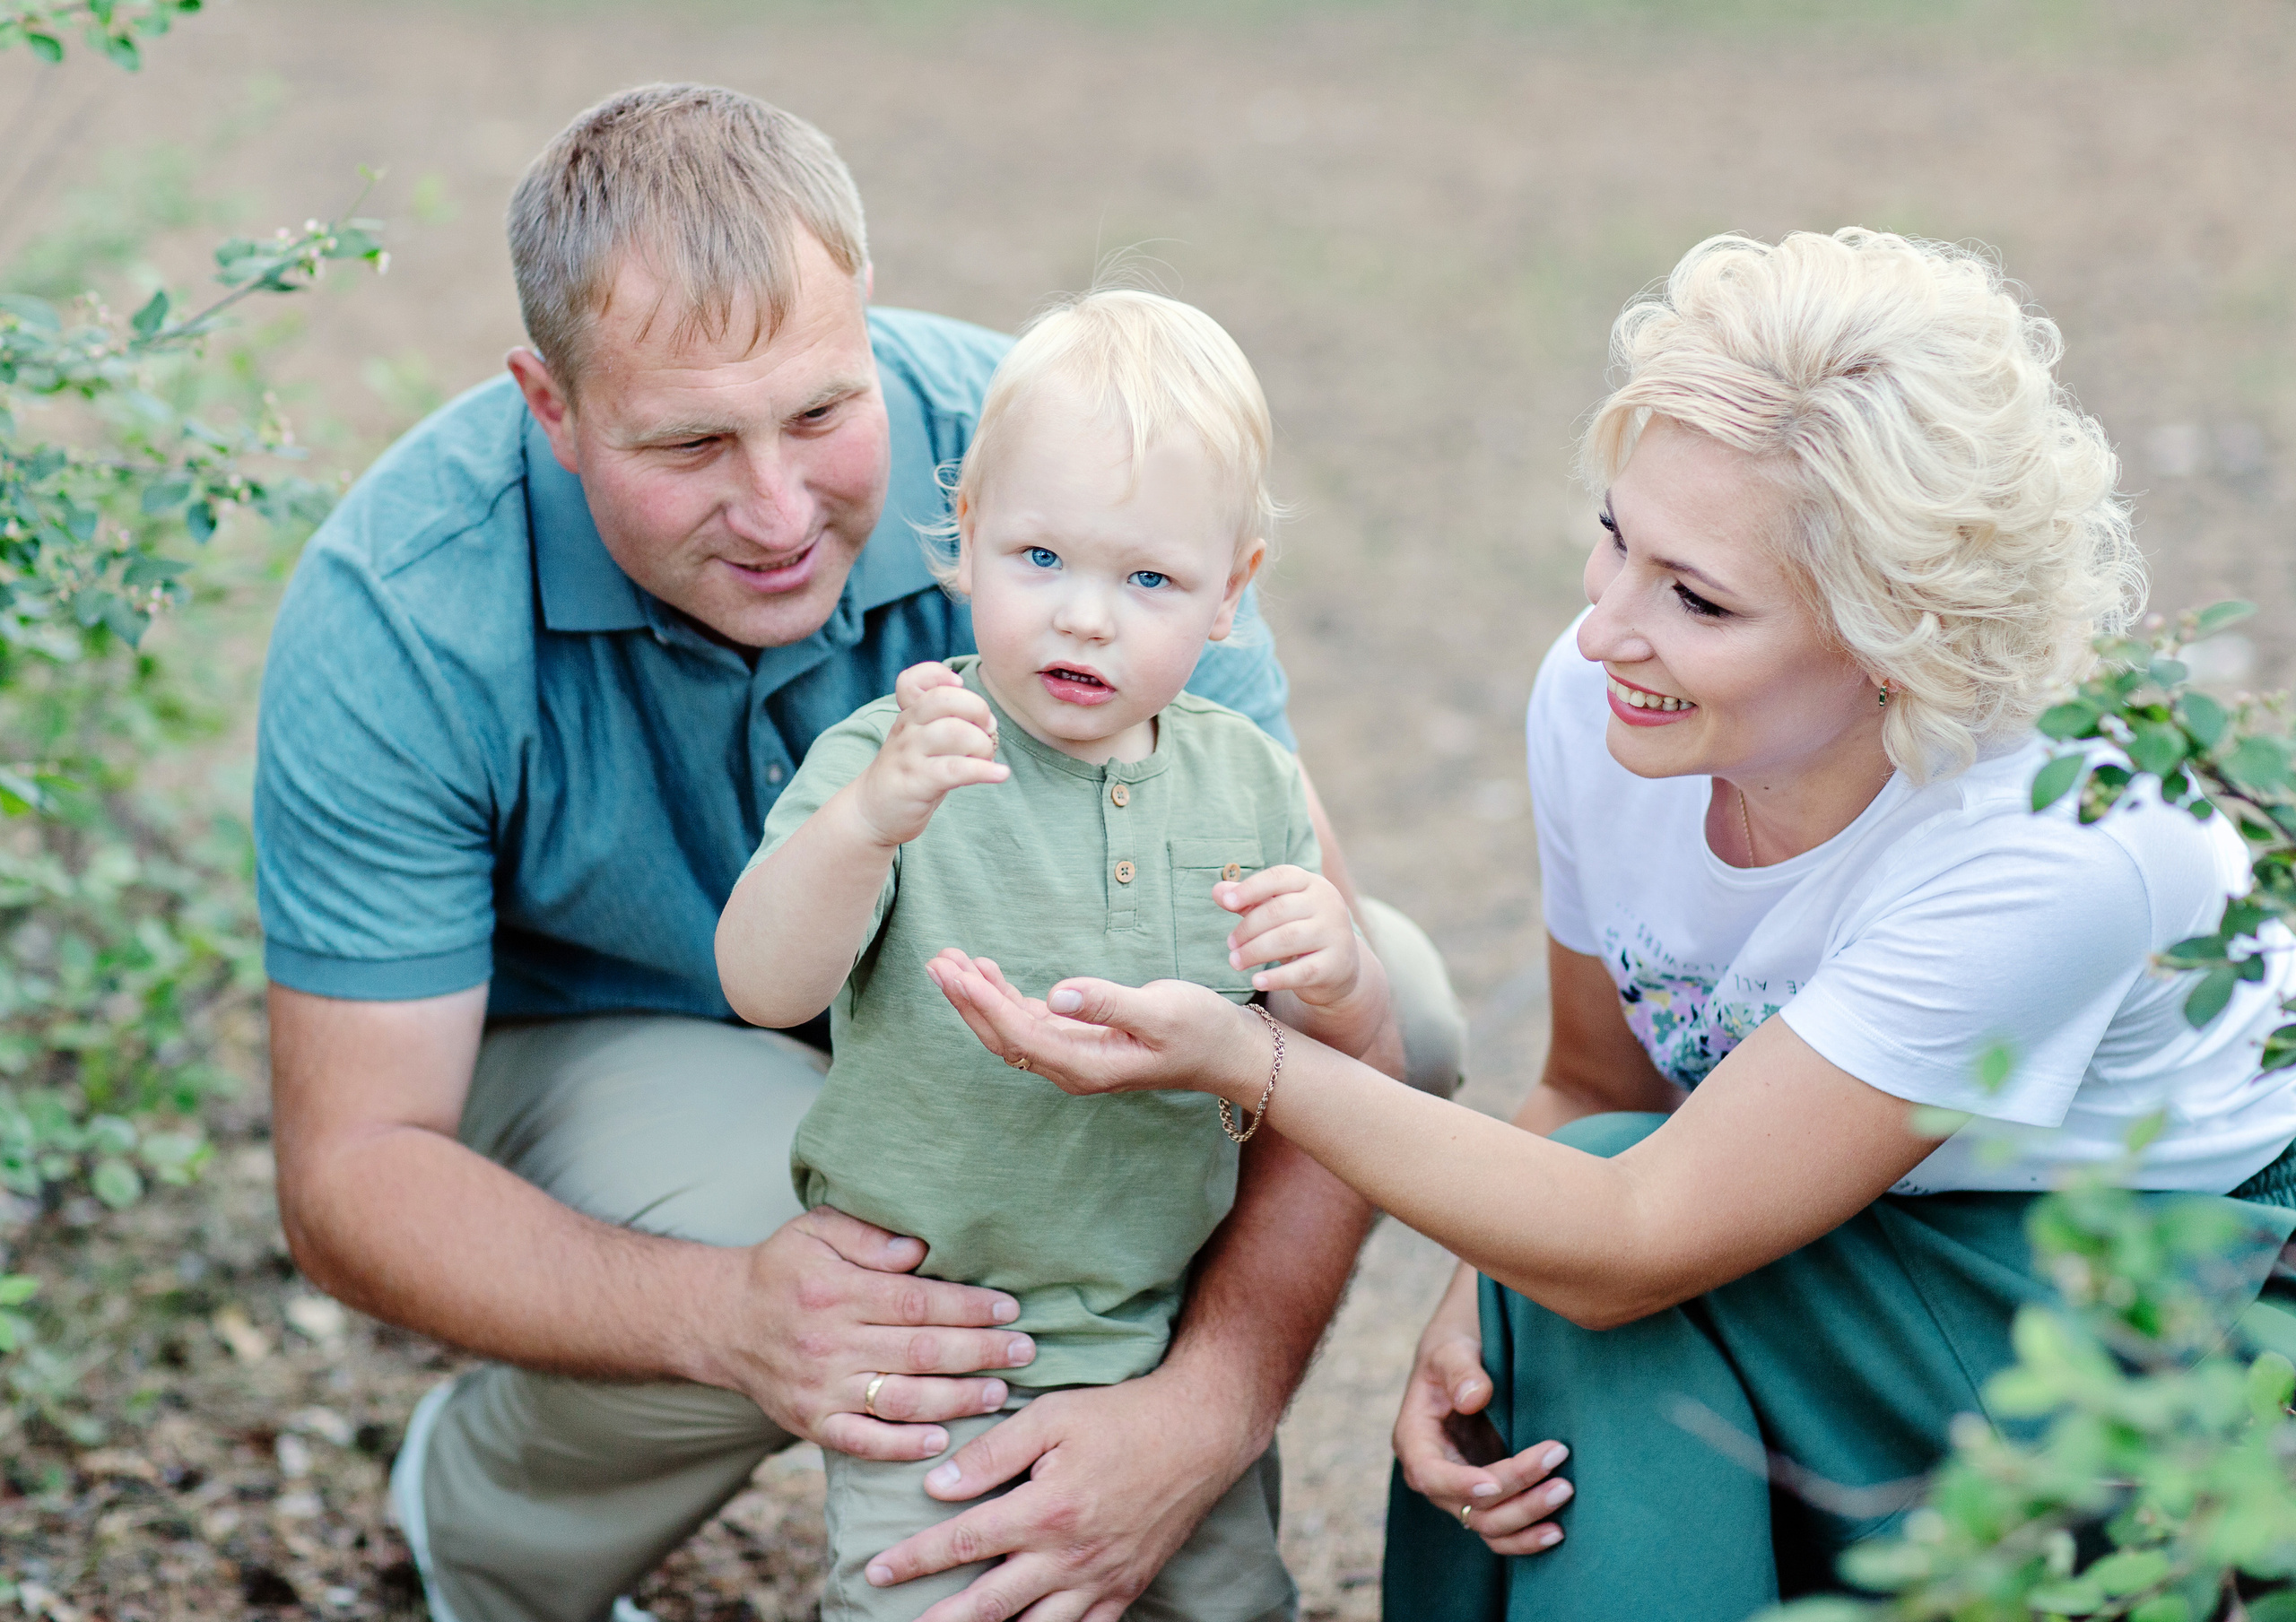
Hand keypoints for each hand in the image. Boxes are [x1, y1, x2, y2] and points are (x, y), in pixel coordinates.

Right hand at [717, 1206, 1040, 1461]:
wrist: (722, 1322)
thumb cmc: (783, 1269)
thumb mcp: (816, 1230)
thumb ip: (867, 1234)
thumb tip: (920, 1248)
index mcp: (835, 1291)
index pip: (917, 1303)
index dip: (969, 1307)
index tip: (1009, 1308)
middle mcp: (828, 1343)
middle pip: (920, 1352)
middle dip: (980, 1353)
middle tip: (1025, 1351)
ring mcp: (819, 1389)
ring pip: (901, 1400)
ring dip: (957, 1400)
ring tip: (999, 1392)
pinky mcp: (811, 1424)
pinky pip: (862, 1442)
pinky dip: (903, 1446)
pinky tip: (941, 1439)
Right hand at [852, 662, 1007, 847]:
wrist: (873, 812)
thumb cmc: (909, 773)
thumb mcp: (919, 740)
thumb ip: (942, 721)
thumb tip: (986, 717)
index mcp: (909, 715)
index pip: (911, 680)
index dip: (939, 676)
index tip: (960, 686)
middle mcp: (907, 729)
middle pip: (945, 700)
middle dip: (978, 710)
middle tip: (988, 730)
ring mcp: (910, 755)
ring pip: (954, 732)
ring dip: (981, 744)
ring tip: (987, 758)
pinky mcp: (917, 782)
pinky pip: (956, 769)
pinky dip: (984, 770)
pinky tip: (1000, 774)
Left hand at [860, 1367, 1256, 1620]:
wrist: (1202, 1432)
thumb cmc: (1123, 1416)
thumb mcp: (1053, 1416)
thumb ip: (993, 1453)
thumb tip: (938, 1487)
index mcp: (1047, 1510)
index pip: (965, 1542)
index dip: (915, 1559)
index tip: (877, 1570)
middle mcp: (1071, 1555)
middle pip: (990, 1603)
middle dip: (940, 1619)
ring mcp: (1101, 1578)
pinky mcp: (1127, 1587)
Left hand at [923, 950, 1261, 1105]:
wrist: (1225, 1051)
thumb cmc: (1199, 1029)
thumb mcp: (1160, 1011)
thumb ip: (1107, 1003)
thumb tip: (1057, 994)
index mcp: (1085, 1066)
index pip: (1019, 1035)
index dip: (984, 1004)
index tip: (958, 971)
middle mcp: (1070, 1067)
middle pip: (1001, 1038)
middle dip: (966, 1001)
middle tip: (937, 961)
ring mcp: (1072, 1057)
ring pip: (1009, 1030)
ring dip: (978, 998)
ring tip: (949, 961)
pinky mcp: (1078, 1042)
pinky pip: (1027, 1023)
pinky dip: (1002, 997)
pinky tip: (987, 973)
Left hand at [1216, 865, 1361, 1006]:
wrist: (1338, 966)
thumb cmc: (1299, 930)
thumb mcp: (1275, 912)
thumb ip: (1248, 900)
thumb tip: (1217, 891)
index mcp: (1311, 883)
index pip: (1280, 876)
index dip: (1252, 888)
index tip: (1227, 904)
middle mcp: (1328, 903)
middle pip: (1280, 910)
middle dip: (1248, 928)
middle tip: (1230, 945)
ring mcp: (1335, 933)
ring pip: (1289, 938)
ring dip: (1255, 951)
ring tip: (1235, 962)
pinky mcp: (1336, 964)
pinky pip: (1303, 971)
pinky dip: (1277, 977)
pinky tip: (1256, 982)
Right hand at [1392, 1267, 1572, 1555]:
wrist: (1466, 1357)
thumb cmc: (1455, 1349)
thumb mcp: (1451, 1349)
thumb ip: (1460, 1370)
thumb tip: (1473, 1397)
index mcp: (1414, 1439)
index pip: (1430, 1474)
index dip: (1460, 1485)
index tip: (1496, 1482)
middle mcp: (1433, 1473)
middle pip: (1469, 1507)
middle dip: (1515, 1495)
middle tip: (1559, 1470)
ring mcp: (1459, 1490)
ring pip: (1489, 1526)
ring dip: (1527, 1518)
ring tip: (1565, 1491)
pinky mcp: (1486, 1495)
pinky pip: (1502, 1530)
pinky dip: (1527, 1536)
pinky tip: (1558, 1532)